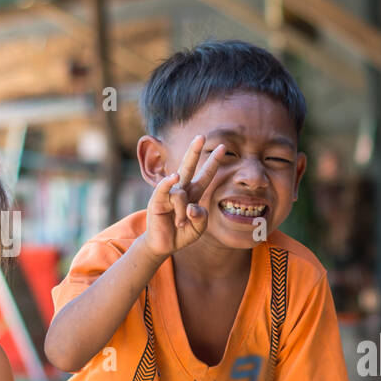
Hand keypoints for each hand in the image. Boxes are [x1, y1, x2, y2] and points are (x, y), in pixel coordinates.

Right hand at [143, 134, 227, 258]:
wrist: (164, 244)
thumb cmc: (182, 233)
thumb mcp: (199, 227)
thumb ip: (201, 217)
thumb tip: (190, 207)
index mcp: (193, 193)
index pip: (205, 175)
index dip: (213, 162)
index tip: (223, 148)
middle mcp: (181, 189)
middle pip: (189, 166)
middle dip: (195, 151)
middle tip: (202, 136)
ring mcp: (168, 193)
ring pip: (181, 194)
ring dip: (182, 213)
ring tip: (179, 224)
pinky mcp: (157, 199)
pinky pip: (166, 189)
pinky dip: (169, 183)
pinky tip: (174, 178)